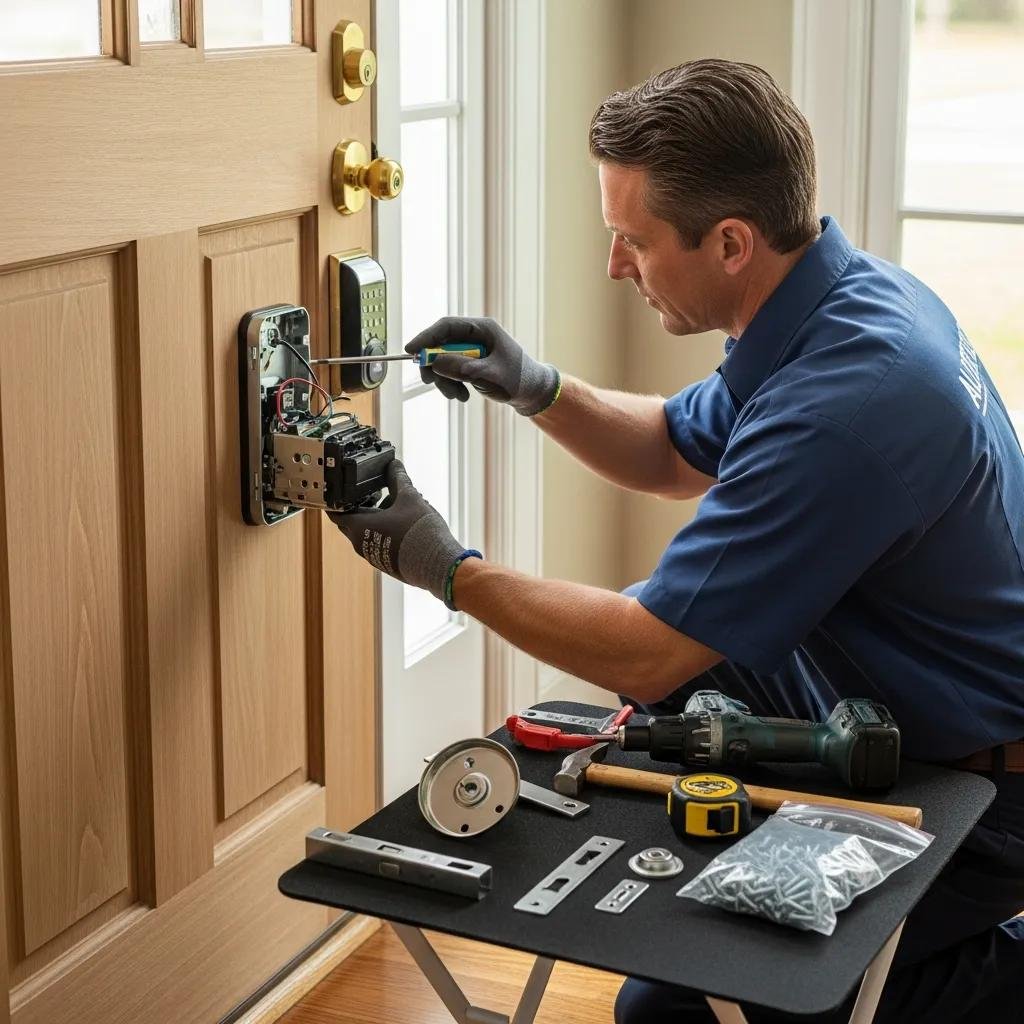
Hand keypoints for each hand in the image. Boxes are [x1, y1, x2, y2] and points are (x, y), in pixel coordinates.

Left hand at [328, 459, 475, 603]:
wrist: (436, 564)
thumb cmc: (418, 532)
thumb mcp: (409, 498)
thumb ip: (398, 479)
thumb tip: (394, 465)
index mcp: (359, 527)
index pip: (336, 513)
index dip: (338, 499)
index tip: (343, 490)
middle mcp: (361, 544)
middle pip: (352, 522)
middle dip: (362, 506)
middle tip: (376, 492)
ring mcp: (374, 555)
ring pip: (366, 532)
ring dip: (376, 517)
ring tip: (395, 504)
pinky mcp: (386, 563)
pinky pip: (378, 543)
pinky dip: (384, 530)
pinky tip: (403, 522)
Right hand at [406, 316, 559, 416]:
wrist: (533, 393)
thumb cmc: (518, 380)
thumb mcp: (489, 376)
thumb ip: (462, 368)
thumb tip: (434, 363)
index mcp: (483, 328)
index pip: (447, 326)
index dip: (427, 337)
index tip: (411, 350)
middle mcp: (476, 335)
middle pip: (442, 343)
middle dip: (435, 365)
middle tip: (429, 382)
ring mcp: (472, 349)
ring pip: (444, 360)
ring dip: (445, 380)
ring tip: (457, 396)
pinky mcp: (471, 362)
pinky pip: (451, 370)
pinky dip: (452, 384)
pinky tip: (463, 396)